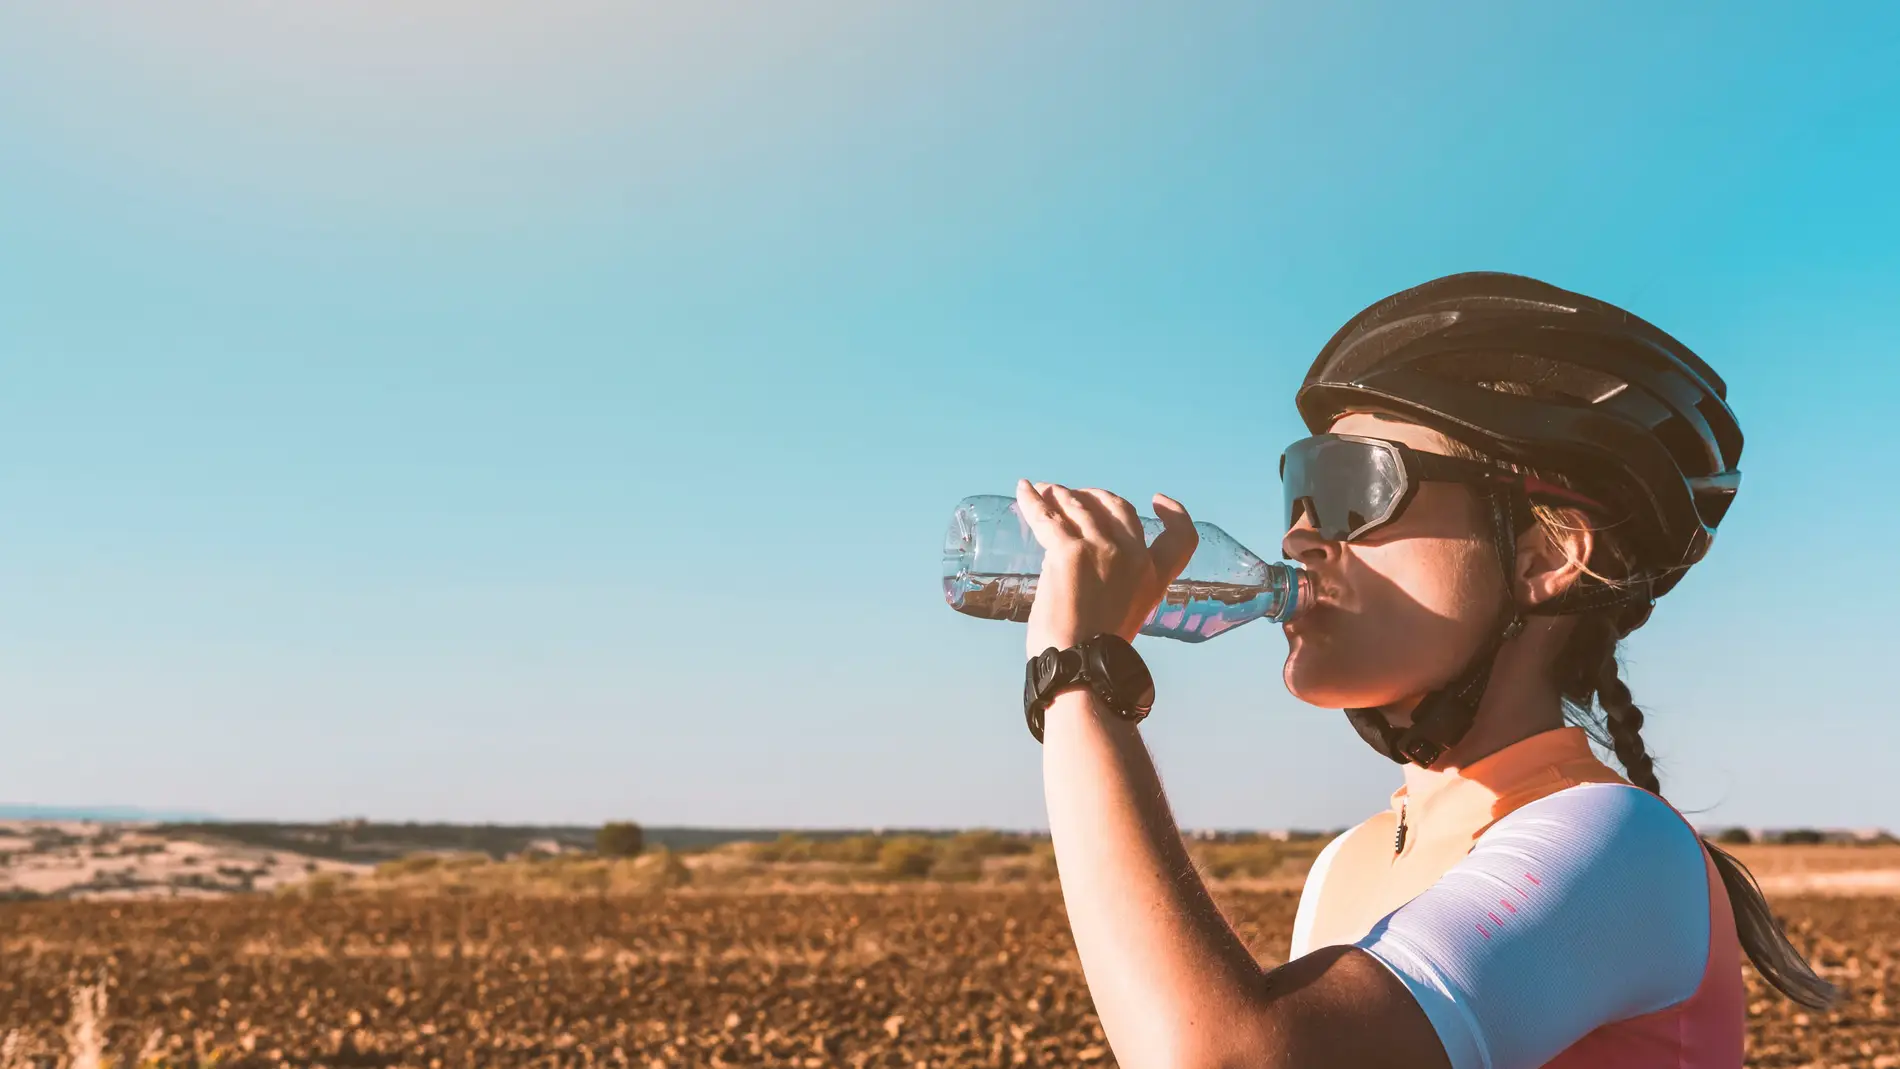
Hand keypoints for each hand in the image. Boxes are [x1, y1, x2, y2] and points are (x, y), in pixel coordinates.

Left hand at [1014, 479, 1198, 656]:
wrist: (1079, 665)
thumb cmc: (1094, 652)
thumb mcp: (1127, 614)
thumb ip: (1120, 584)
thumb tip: (1086, 564)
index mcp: (1153, 577)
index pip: (1181, 537)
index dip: (1174, 513)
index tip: (1156, 500)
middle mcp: (1134, 557)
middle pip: (1118, 507)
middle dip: (1095, 496)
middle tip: (1074, 497)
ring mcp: (1102, 549)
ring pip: (1079, 507)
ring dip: (1060, 495)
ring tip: (1046, 491)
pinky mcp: (1069, 551)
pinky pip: (1046, 516)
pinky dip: (1031, 500)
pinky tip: (1023, 489)